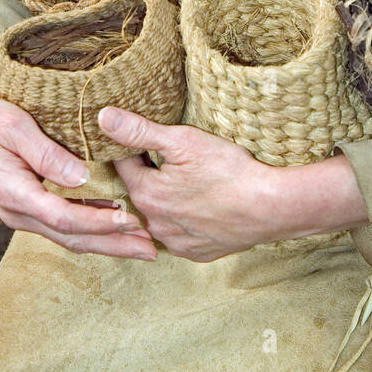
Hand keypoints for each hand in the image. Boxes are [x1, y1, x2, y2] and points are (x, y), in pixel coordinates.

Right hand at [0, 43, 157, 260]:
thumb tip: (80, 177)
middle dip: (114, 245)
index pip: (64, 218)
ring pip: (69, 237)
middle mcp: (17, 213)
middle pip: (72, 238)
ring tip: (143, 247)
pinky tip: (115, 230)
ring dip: (107, 244)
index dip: (100, 222)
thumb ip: (45, 153)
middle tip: (152, 250)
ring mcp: (21, 213)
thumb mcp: (13, 126)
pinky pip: (63, 226)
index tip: (131, 219)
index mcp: (14, 194)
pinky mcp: (27, 207)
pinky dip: (92, 231)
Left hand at [98, 108, 369, 261]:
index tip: (140, 138)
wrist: (269, 207)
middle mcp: (154, 224)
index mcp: (145, 194)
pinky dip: (184, 221)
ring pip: (159, 216)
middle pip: (139, 192)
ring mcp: (175, 242)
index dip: (130, 147)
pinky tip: (199, 207)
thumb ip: (139, 131)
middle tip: (168, 159)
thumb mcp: (182, 141)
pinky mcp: (196, 253)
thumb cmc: (228, 170)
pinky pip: (180, 235)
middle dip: (147, 176)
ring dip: (164, 201)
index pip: (123, 165)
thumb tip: (102, 118)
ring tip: (185, 183)